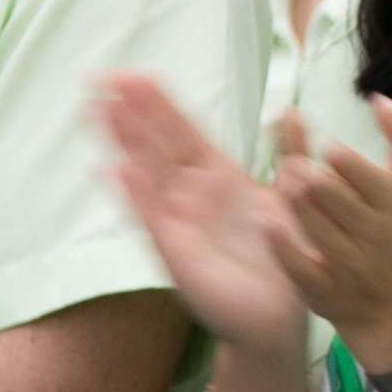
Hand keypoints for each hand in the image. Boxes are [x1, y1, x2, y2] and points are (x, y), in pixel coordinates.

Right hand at [101, 74, 307, 355]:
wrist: (277, 317)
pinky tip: (116, 170)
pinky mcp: (177, 253)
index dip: (155, 102)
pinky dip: (135, 196)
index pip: (179, 130)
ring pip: (146, 174)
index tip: (129, 74)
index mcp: (216, 176)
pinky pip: (152, 219)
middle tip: (99, 78)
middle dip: (130, 112)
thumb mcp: (293, 196)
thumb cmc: (280, 256)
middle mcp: (192, 195)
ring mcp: (179, 222)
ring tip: (99, 110)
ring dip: (124, 143)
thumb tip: (290, 109)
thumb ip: (291, 152)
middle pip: (156, 145)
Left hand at [273, 95, 391, 346]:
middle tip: (296, 166)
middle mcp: (373, 237)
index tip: (328, 148)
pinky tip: (266, 224)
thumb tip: (381, 99)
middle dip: (318, 183)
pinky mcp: (322, 291)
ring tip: (284, 180)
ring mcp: (347, 266)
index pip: (373, 183)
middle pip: (342, 205)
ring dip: (298, 204)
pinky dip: (283, 246)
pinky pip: (300, 268)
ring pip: (318, 231)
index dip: (349, 165)